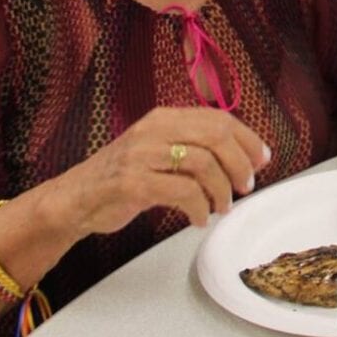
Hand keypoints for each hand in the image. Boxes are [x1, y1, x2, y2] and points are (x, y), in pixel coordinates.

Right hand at [44, 108, 268, 234]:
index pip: (219, 119)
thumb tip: (247, 159)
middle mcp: (153, 130)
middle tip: (246, 186)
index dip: (247, 139)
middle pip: (215, 136)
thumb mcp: (160, 152)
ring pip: (202, 163)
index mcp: (164, 118)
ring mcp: (141, 154)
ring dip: (221, 190)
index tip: (262, 160)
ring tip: (222, 207)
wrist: (74, 199)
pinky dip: (199, 207)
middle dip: (239, 164)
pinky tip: (200, 218)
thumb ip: (196, 149)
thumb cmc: (123, 179)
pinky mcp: (132, 182)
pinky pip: (182, 192)